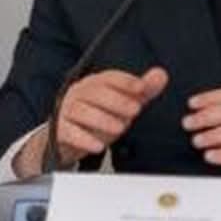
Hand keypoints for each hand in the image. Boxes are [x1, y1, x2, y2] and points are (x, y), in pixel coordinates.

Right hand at [13, 67, 170, 178]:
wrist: (69, 137)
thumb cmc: (98, 116)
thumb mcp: (123, 103)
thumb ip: (142, 91)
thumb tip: (161, 74)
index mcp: (94, 84)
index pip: (109, 78)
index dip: (126, 81)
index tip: (142, 88)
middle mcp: (79, 93)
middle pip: (95, 93)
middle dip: (117, 101)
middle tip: (136, 110)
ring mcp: (67, 110)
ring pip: (81, 111)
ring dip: (102, 120)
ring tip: (120, 128)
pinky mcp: (59, 129)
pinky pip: (69, 132)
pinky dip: (84, 139)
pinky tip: (98, 146)